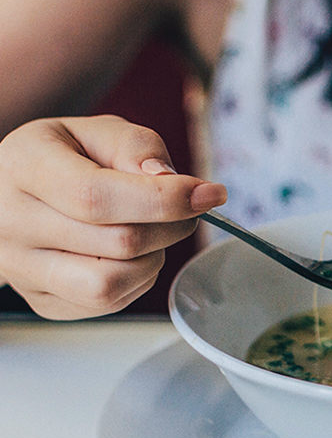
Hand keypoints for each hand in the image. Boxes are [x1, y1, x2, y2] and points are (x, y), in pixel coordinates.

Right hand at [0, 115, 226, 318]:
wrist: (16, 189)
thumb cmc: (63, 159)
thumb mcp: (97, 132)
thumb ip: (136, 147)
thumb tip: (168, 180)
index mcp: (25, 169)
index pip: (97, 197)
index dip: (164, 200)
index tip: (207, 194)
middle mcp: (13, 223)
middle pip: (117, 243)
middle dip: (171, 227)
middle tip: (184, 211)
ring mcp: (23, 269)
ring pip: (111, 284)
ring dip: (152, 260)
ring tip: (150, 233)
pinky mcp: (43, 301)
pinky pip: (107, 305)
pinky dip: (136, 281)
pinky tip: (130, 256)